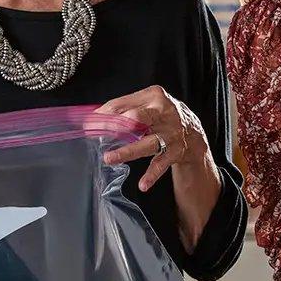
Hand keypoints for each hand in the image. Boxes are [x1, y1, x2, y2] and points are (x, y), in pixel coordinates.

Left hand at [99, 85, 214, 191]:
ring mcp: (170, 132)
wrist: (192, 131)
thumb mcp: (146, 104)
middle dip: (115, 127)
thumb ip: (122, 109)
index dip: (103, 115)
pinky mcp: (175, 150)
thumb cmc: (161, 116)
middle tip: (98, 135)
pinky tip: (142, 184)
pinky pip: (161, 164)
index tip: (88, 125)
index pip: (122, 104)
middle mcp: (164, 112)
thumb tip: (93, 118)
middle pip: (136, 118)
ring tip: (109, 158)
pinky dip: (151, 175)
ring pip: (147, 142)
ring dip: (127, 151)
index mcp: (153, 96)